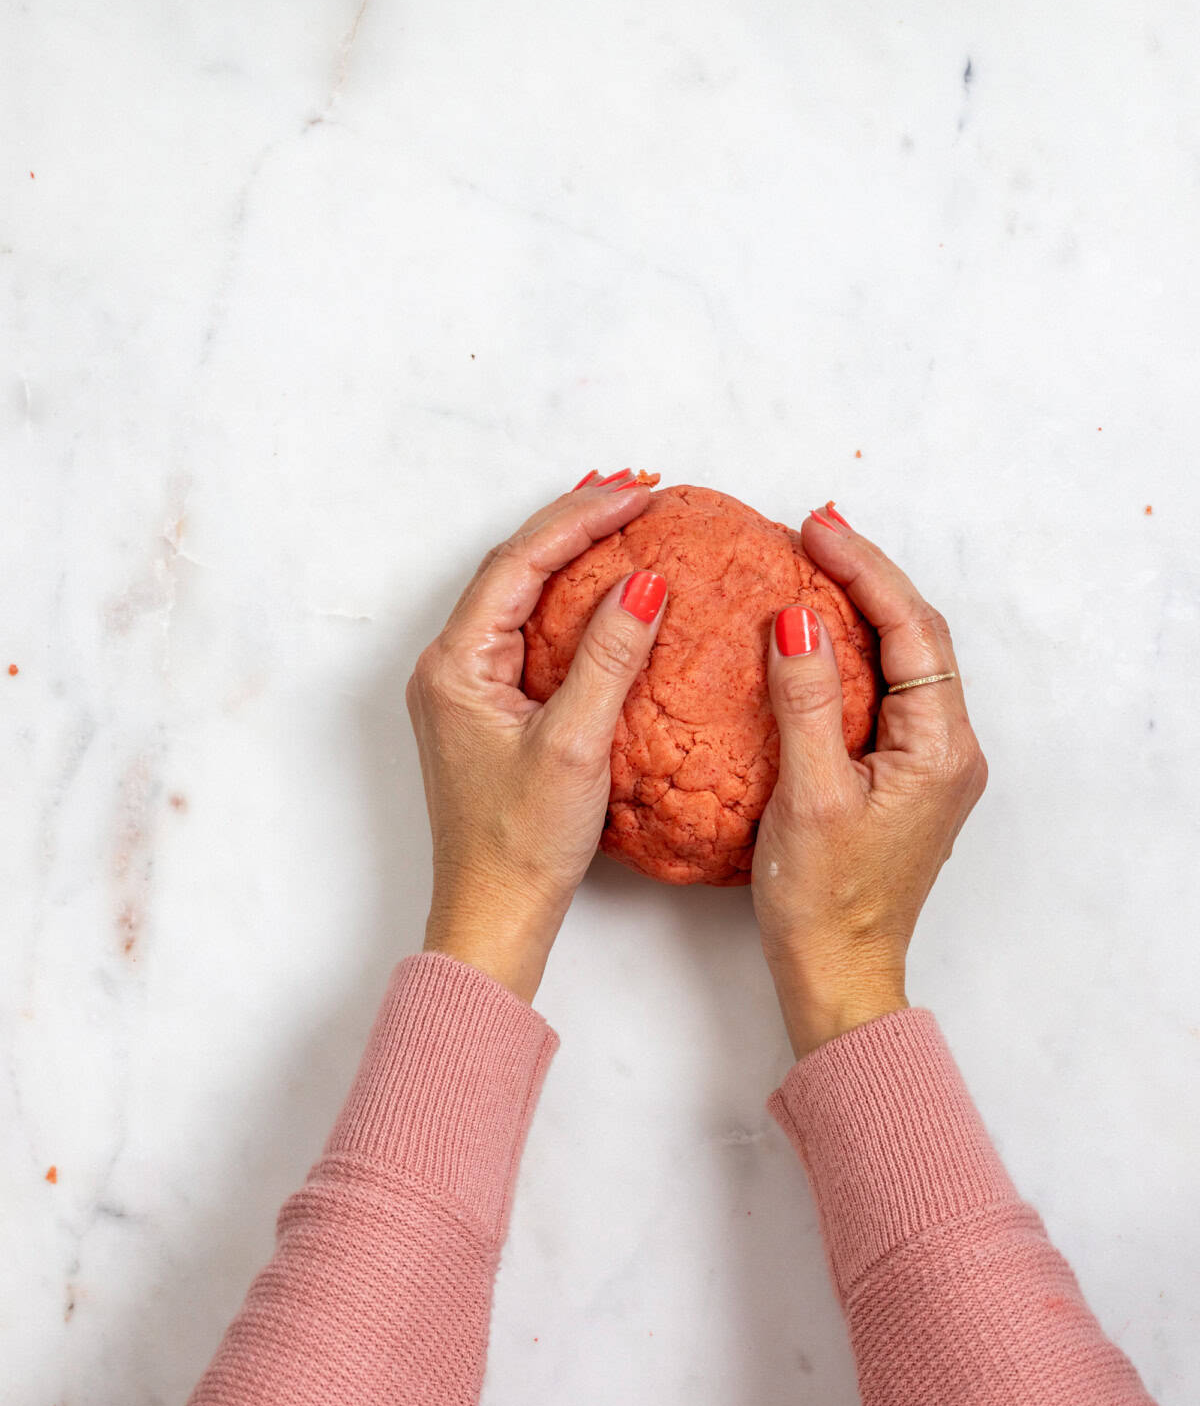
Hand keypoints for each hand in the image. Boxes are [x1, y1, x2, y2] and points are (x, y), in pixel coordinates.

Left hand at [406, 473, 667, 1003]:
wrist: (494, 914)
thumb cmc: (523, 843)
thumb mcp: (575, 745)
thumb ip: (609, 658)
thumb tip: (642, 583)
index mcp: (456, 665)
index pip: (519, 563)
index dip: (579, 519)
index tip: (637, 494)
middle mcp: (448, 667)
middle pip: (512, 567)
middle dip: (572, 523)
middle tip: (635, 491)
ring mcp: (462, 687)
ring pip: (517, 595)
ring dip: (567, 555)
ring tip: (620, 520)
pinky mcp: (483, 710)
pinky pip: (524, 631)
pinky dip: (564, 600)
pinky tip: (601, 592)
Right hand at [752, 506, 987, 1058]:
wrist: (837, 973)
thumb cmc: (823, 901)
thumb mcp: (808, 795)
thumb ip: (807, 702)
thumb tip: (799, 621)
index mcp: (940, 748)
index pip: (911, 629)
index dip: (865, 570)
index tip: (815, 530)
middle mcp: (949, 750)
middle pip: (917, 636)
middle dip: (868, 578)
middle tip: (814, 533)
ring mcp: (931, 765)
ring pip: (904, 662)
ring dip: (862, 611)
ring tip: (815, 567)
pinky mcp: (905, 780)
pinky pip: (887, 694)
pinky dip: (855, 653)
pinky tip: (817, 640)